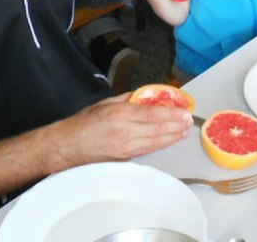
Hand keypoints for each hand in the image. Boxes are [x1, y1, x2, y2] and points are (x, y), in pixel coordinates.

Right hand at [56, 94, 193, 164]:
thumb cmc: (83, 123)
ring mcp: (126, 148)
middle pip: (159, 130)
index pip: (152, 114)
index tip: (184, 111)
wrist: (67, 147)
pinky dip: (160, 144)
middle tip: (189, 121)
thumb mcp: (105, 103)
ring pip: (156, 143)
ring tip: (184, 131)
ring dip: (173, 137)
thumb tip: (145, 97)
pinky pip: (147, 150)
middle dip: (177, 125)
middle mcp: (125, 132)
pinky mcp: (125, 159)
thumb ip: (127, 99)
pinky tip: (168, 140)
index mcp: (119, 114)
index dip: (171, 114)